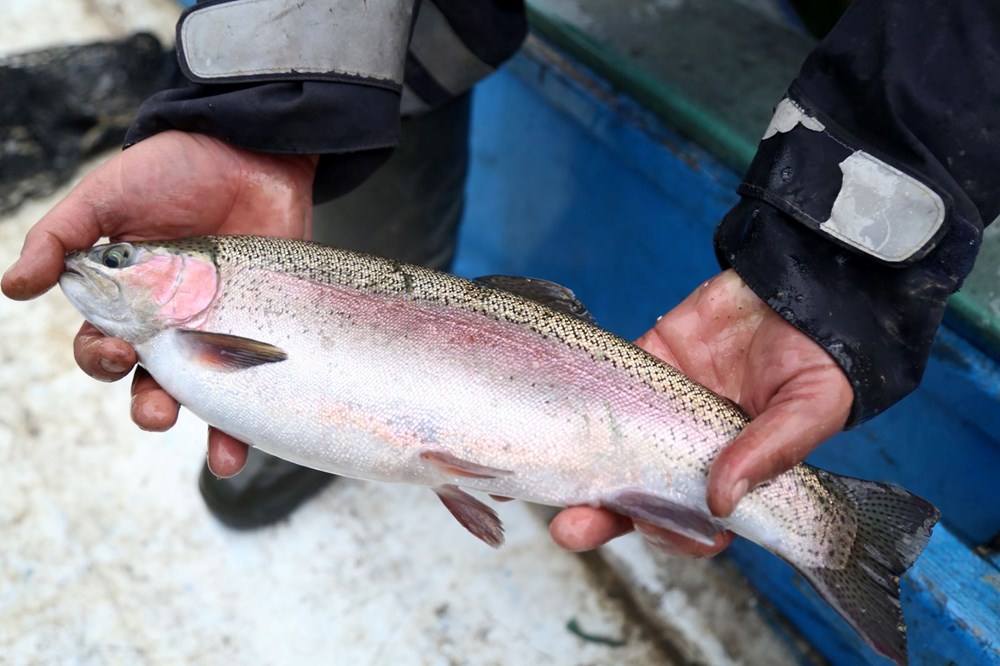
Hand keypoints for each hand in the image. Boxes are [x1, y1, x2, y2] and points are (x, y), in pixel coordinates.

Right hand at [2, 130, 317, 475]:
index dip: (98, 356)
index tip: (114, 348)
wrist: (254, 150)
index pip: (100, 343)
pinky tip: (246, 446)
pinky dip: (251, 422)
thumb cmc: (177, 168)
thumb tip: (12, 285)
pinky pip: (254, 382)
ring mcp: (220, 327)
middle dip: (149, 405)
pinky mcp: (263, 327)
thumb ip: (62, 236)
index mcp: (126, 297)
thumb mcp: (109, 193)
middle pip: (149, 381)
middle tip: (157, 406)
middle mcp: (172, 322)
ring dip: (205, 430)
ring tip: (218, 455)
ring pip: (204, 394)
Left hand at [549, 270, 852, 556]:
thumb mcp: (812, 406)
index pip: (694, 520)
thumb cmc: (819, 354)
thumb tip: (723, 502)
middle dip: (604, 518)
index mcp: (734, 469)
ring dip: (581, 475)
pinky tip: (551, 424)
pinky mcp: (643, 363)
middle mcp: (689, 447)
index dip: (671, 531)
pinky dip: (578, 408)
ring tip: (554, 494)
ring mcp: (661, 408)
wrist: (804, 282)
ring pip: (611, 450)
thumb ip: (771, 450)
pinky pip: (605, 389)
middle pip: (639, 495)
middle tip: (573, 529)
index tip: (654, 529)